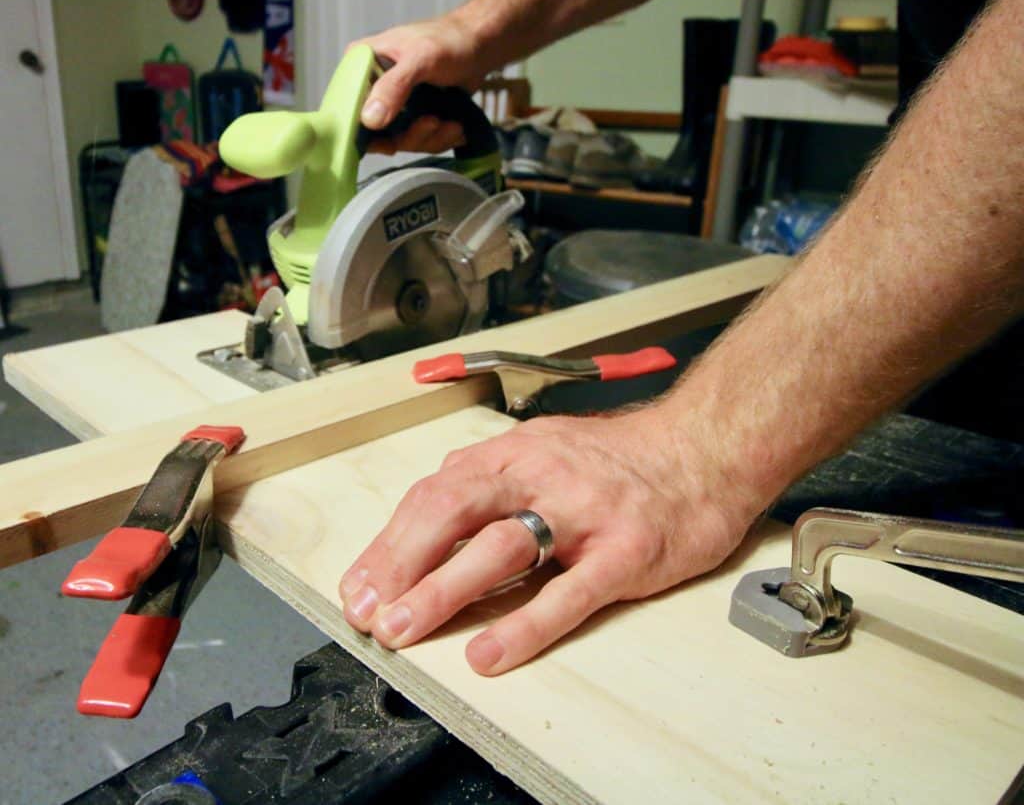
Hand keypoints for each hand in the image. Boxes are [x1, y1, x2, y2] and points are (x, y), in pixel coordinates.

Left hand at [338, 406, 757, 674]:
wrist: (706, 448)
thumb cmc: (621, 458)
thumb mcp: (546, 450)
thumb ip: (491, 480)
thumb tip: (430, 516)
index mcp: (515, 453)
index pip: (436, 493)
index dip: (391, 541)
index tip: (360, 585)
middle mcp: (542, 475)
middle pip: (455, 510)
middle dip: (402, 563)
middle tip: (369, 611)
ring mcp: (584, 512)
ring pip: (502, 547)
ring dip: (444, 590)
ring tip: (406, 629)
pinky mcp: (625, 550)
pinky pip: (568, 593)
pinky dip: (524, 626)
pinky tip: (489, 654)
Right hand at [353, 15, 488, 153]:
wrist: (479, 46)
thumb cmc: (449, 40)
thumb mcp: (420, 59)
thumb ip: (394, 86)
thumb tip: (370, 119)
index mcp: (363, 66)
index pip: (346, 105)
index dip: (361, 131)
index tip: (387, 142)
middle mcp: (374, 88)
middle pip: (376, 133)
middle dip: (410, 135)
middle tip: (433, 122)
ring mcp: (394, 105)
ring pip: (402, 141)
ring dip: (430, 138)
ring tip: (451, 123)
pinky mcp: (413, 117)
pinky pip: (420, 141)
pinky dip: (439, 139)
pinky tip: (454, 125)